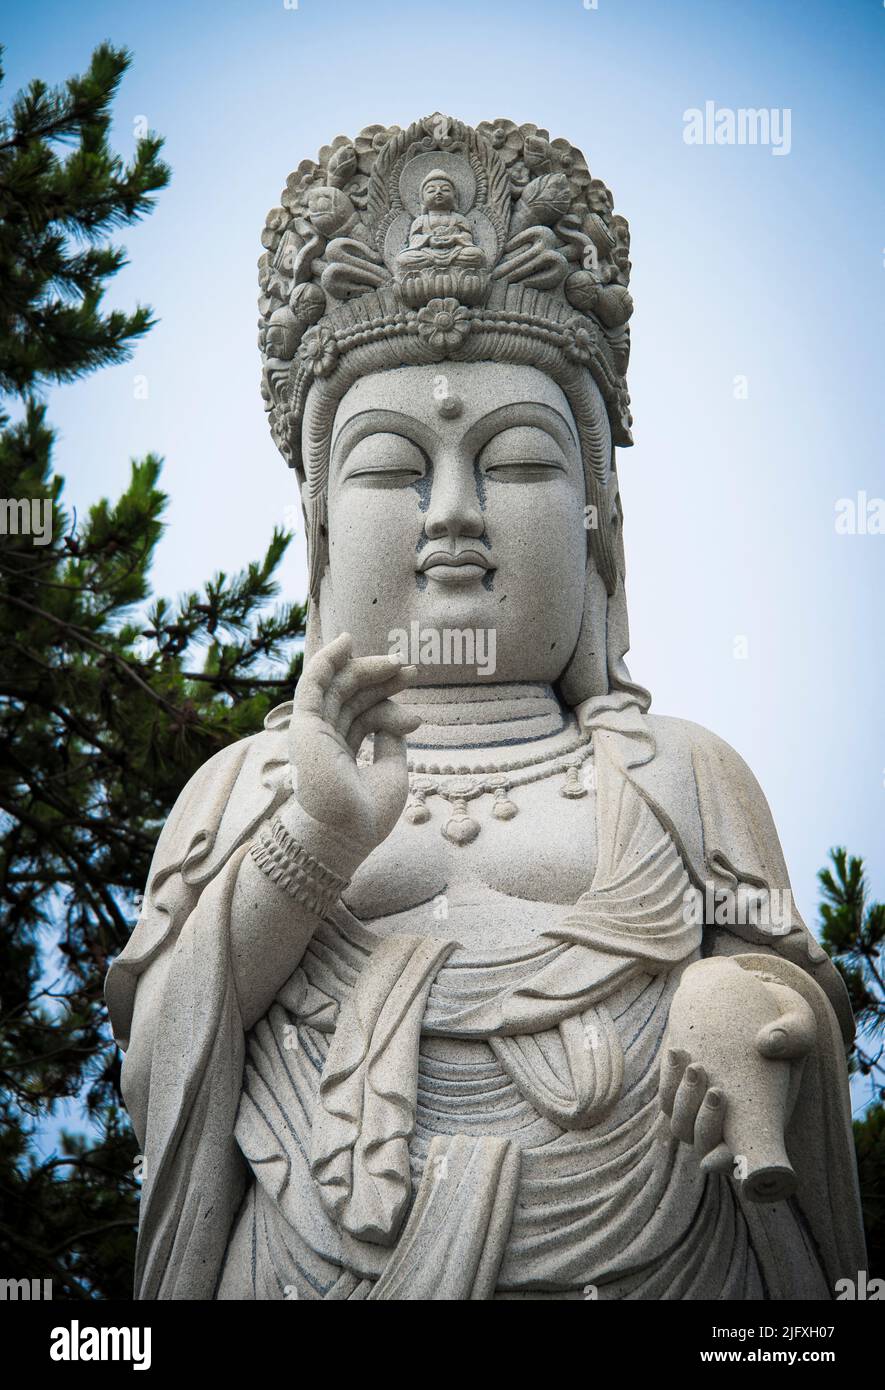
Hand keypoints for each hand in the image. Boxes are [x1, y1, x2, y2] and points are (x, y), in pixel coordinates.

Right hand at [284, 633, 420, 870]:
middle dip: (382, 679)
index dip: (389, 703)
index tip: (418, 710)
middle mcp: (325, 739)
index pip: (365, 715)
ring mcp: (313, 731)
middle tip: (413, 670)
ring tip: (397, 660)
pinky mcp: (303, 725)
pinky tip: (346, 641)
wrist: (346, 832)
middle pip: (352, 696)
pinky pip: (312, 684)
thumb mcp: (391, 769)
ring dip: (366, 668)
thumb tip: (399, 715)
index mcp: (341, 753)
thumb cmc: (368, 812)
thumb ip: (390, 739)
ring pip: (337, 687)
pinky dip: (327, 660)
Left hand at [659, 964, 816, 1185]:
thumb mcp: (799, 1021)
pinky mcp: (685, 1086)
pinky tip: (677, 1051)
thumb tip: (768, 1043)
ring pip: (680, 1124)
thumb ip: (794, 1034)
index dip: (724, 1164)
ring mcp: (704, 1106)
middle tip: (716, 1090)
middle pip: (703, 1144)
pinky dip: (668, 1079)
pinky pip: (667, 1096)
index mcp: (764, 1121)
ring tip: (695, 1066)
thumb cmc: (784, 1021)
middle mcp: (731, 1122)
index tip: (713, 1158)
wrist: (756, 1003)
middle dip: (706, 1124)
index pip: (740, 1159)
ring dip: (683, 1101)